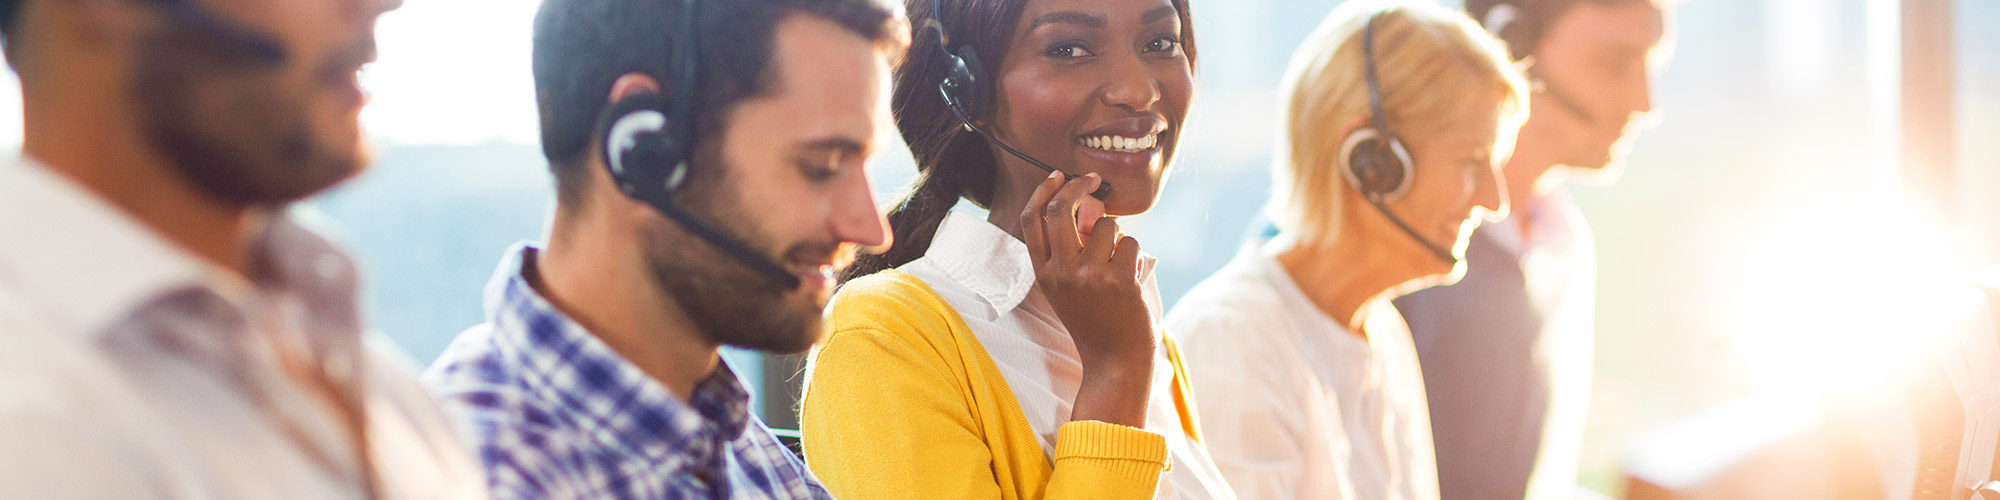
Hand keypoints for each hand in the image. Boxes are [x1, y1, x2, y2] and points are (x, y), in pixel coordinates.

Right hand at [1018, 171, 1155, 426]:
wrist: (1114, 362)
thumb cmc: (1094, 321)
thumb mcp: (1066, 288)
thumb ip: (1068, 250)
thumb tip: (1087, 206)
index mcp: (1043, 273)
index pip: (1032, 219)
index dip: (1044, 190)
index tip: (1058, 175)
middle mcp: (1061, 272)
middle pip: (1062, 208)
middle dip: (1080, 185)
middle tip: (1094, 181)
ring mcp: (1089, 276)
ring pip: (1107, 225)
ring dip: (1118, 234)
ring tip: (1118, 262)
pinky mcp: (1118, 280)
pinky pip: (1130, 243)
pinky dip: (1133, 254)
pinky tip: (1130, 278)